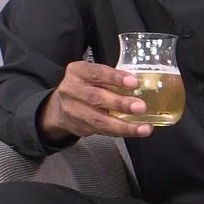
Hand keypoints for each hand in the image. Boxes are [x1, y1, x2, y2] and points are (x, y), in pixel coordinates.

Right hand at [37, 60, 153, 141]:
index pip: (96, 72)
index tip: (133, 82)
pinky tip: (134, 131)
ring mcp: (73, 111)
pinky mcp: (79, 127)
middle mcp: (71, 90)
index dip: (115, 78)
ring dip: (123, 125)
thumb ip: (112, 77)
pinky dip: (120, 132)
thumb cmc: (85, 86)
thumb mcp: (94, 74)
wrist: (60, 107)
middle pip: (96, 98)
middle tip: (140, 107)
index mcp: (77, 72)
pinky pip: (101, 131)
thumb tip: (142, 85)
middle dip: (120, 104)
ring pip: (99, 120)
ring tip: (143, 128)